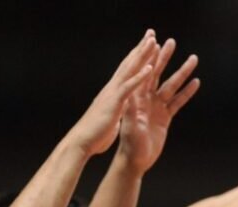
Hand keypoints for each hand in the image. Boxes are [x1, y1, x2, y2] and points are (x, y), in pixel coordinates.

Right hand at [66, 30, 159, 156]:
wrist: (83, 142)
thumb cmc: (96, 133)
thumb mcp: (110, 117)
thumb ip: (117, 109)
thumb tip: (120, 108)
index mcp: (114, 92)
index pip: (127, 70)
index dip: (136, 57)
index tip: (146, 45)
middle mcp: (113, 88)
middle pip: (129, 64)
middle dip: (140, 48)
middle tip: (152, 34)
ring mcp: (113, 93)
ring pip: (130, 70)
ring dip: (142, 56)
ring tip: (154, 42)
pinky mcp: (115, 103)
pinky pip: (130, 88)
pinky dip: (139, 77)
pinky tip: (150, 68)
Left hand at [118, 37, 201, 173]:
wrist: (136, 161)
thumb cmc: (131, 146)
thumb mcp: (132, 128)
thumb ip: (134, 112)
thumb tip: (134, 95)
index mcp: (136, 98)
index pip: (143, 74)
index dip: (149, 59)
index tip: (155, 43)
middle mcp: (146, 99)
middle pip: (157, 74)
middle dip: (164, 58)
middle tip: (172, 42)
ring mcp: (156, 107)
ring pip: (172, 86)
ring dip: (182, 73)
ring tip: (193, 59)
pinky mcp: (165, 117)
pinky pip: (178, 102)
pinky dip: (187, 93)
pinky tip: (196, 82)